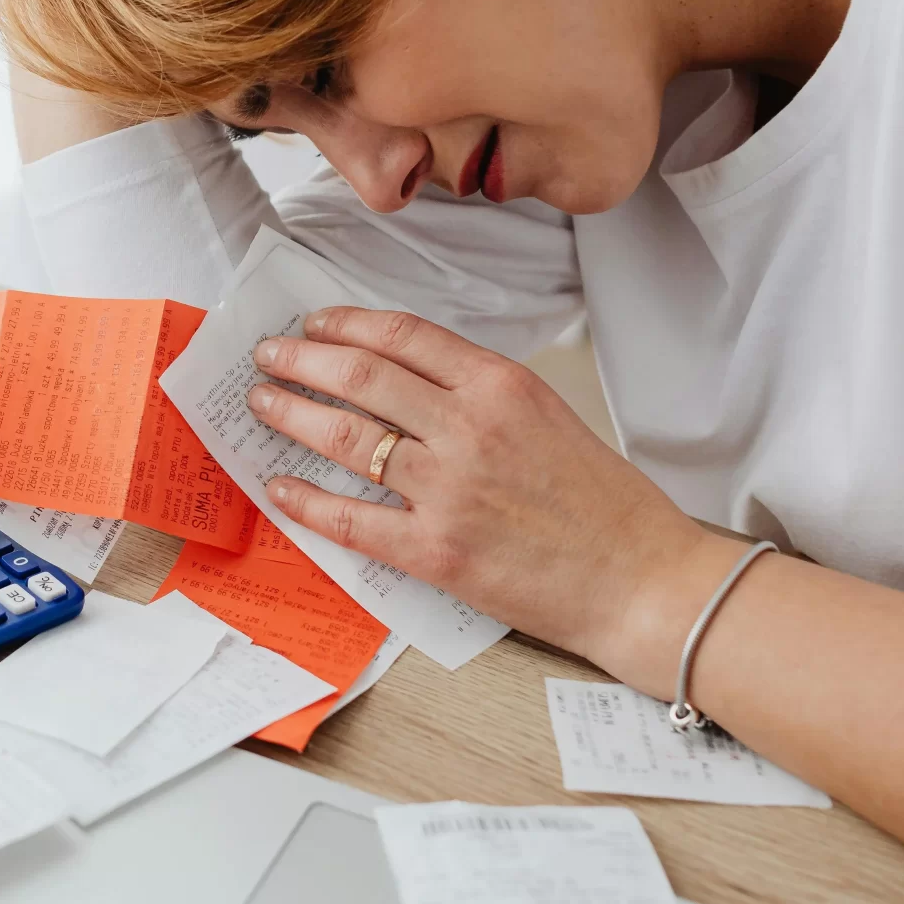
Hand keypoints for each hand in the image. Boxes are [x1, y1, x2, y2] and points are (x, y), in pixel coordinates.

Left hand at [247, 307, 723, 683]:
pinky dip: (306, 500)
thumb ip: (481, 393)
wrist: (641, 579)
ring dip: (291, 415)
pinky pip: (350, 518)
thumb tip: (406, 380)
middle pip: (360, 376)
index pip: (402, 336)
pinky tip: (279, 487)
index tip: (314, 324)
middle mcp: (468, 427)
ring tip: (262, 405)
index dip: (346, 324)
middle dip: (301, 361)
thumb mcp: (550, 414)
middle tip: (267, 357)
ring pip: (345, 437)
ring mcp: (447, 489)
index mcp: (500, 385)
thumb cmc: (605, 504)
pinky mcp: (434, 550)